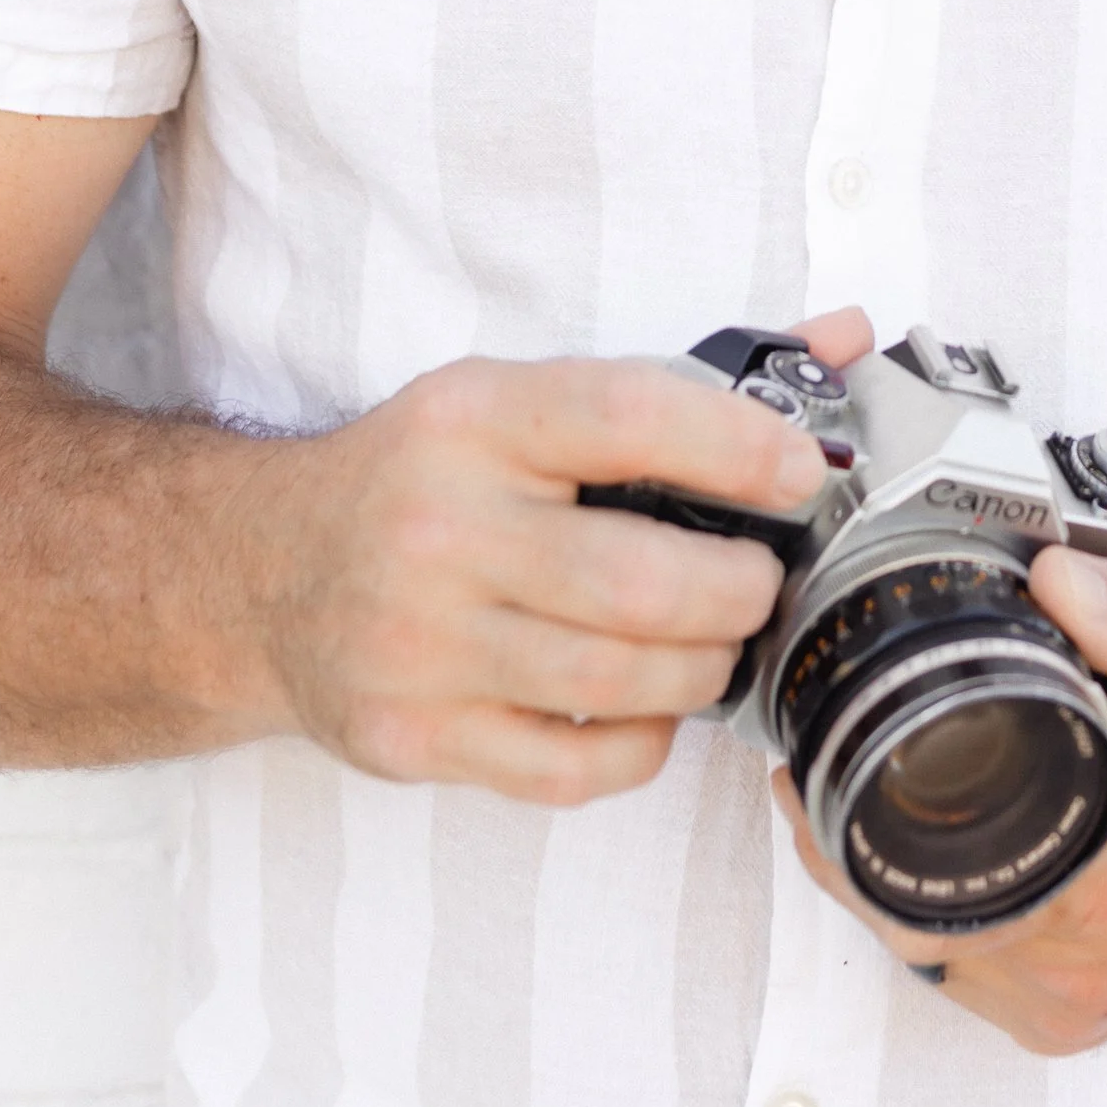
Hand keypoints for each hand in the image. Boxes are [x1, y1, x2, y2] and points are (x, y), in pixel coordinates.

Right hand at [252, 308, 872, 803]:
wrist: (262, 573)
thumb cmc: (423, 477)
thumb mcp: (523, 399)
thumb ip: (687, 379)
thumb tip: (844, 338)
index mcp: (473, 419)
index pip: (628, 415)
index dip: (738, 446)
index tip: (801, 472)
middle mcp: (439, 527)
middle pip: (638, 581)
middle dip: (737, 589)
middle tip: (761, 580)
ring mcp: (419, 643)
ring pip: (615, 682)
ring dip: (701, 668)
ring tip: (716, 641)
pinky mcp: (411, 736)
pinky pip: (568, 768)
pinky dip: (637, 744)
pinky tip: (645, 707)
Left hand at [774, 548, 1106, 1055]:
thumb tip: (1048, 571)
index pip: (924, 884)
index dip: (842, 827)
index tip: (805, 760)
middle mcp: (1097, 962)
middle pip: (910, 924)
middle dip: (850, 844)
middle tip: (819, 759)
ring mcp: (1095, 1003)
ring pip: (936, 958)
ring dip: (890, 883)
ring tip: (865, 789)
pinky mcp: (1096, 1013)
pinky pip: (977, 979)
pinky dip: (944, 917)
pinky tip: (934, 847)